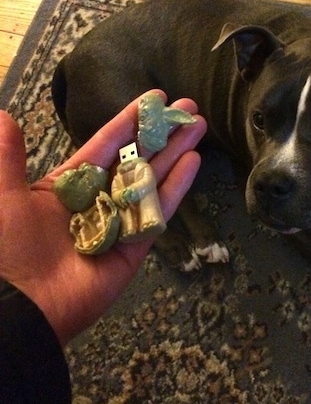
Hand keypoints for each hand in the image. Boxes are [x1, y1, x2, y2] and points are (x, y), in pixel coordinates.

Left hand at [0, 90, 205, 344]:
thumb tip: (4, 115)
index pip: (106, 144)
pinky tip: (193, 161)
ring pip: (153, 180)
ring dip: (175, 151)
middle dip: (162, 132)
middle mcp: (99, 198)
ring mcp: (121, 222)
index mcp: (70, 184)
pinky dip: (176, 187)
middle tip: (188, 106)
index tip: (154, 97)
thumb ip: (8, 157)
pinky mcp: (135, 246)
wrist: (21, 306)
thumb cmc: (9, 247)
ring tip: (199, 125)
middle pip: (137, 158)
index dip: (130, 120)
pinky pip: (158, 212)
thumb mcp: (4, 196)